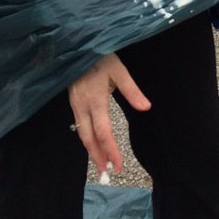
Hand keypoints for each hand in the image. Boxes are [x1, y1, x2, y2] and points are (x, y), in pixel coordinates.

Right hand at [68, 53, 150, 174]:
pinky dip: (86, 139)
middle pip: (89, 138)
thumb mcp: (118, 69)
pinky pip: (79, 126)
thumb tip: (146, 107)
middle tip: (108, 173)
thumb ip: (131, 90)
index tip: (119, 165)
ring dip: (91, 150)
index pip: (103, 132)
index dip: (111, 151)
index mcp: (95, 99)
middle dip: (98, 157)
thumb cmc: (99, 56)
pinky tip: (93, 144)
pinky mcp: (72, 102)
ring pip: (82, 134)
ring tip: (101, 164)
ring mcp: (75, 105)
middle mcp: (82, 106)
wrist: (75, 46)